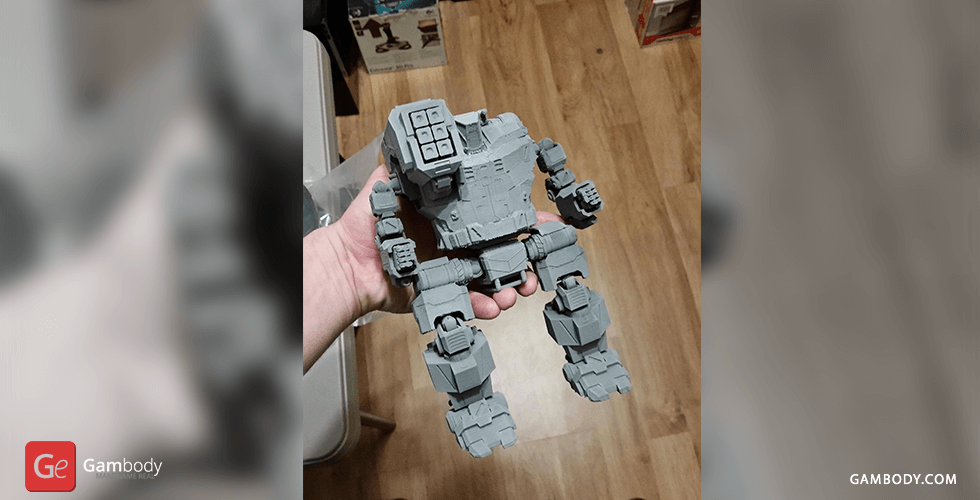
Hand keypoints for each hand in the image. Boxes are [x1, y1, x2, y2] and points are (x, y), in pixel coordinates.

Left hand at [335, 164, 561, 318]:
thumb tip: (414, 147)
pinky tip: (492, 306)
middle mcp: (454, 245)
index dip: (521, 223)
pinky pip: (468, 301)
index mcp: (449, 219)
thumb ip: (402, 170)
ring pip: (490, 280)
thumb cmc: (363, 227)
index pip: (492, 218)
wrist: (347, 265)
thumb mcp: (384, 189)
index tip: (546, 226)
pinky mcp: (442, 294)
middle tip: (534, 268)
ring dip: (509, 287)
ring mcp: (450, 272)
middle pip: (499, 253)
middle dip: (524, 261)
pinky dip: (483, 305)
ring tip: (515, 292)